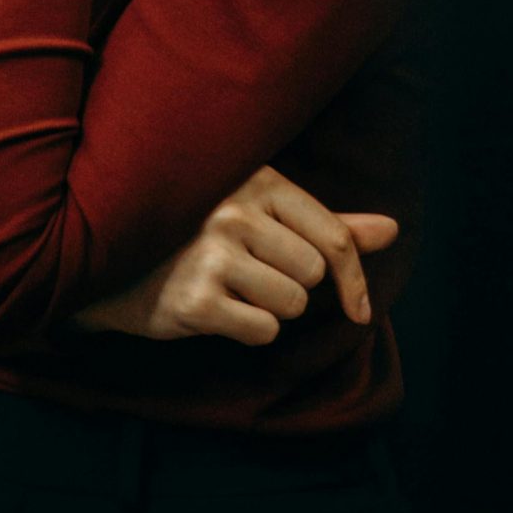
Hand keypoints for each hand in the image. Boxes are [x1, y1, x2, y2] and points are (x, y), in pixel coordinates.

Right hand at [69, 164, 398, 343]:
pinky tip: (218, 308)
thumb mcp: (265, 213)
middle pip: (313, 274)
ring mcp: (213, 255)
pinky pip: (261, 330)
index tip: (359, 308)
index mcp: (260, 182)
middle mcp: (237, 212)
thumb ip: (328, 224)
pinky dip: (249, 328)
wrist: (118, 260)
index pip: (333, 235)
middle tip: (256, 275)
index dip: (354, 278)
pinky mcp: (195, 301)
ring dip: (271, 308)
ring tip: (235, 288)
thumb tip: (393, 230)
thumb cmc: (203, 233)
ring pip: (290, 305)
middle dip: (294, 286)